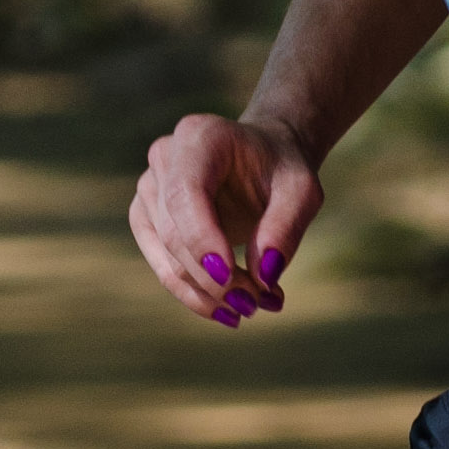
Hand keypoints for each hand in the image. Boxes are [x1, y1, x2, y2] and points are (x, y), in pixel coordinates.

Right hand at [126, 111, 320, 326]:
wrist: (264, 159)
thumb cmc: (282, 170)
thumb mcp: (302, 191)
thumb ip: (286, 228)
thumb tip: (264, 278)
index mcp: (199, 137)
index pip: (186, 193)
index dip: (202, 239)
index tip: (230, 280)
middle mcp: (164, 158)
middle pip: (176, 233)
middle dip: (216, 278)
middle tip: (260, 303)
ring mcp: (149, 188)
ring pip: (168, 257)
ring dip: (208, 293)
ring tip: (253, 308)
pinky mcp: (146, 218)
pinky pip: (163, 267)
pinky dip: (195, 295)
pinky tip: (227, 311)